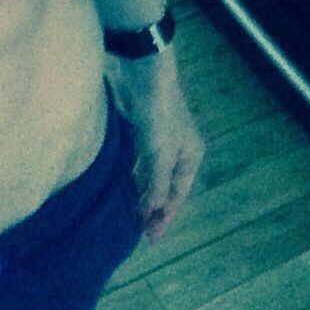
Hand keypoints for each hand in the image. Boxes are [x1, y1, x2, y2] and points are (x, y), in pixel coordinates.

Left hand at [109, 50, 204, 241]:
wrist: (145, 71)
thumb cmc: (157, 114)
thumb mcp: (158, 152)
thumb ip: (156, 183)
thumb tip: (152, 213)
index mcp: (189, 156)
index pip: (177, 195)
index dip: (164, 216)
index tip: (150, 237)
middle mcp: (178, 150)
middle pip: (165, 186)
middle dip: (152, 206)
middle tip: (136, 229)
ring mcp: (160, 139)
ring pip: (150, 173)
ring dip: (141, 191)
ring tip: (126, 211)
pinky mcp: (142, 129)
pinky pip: (138, 160)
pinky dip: (131, 174)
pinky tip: (119, 183)